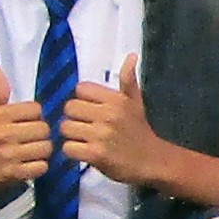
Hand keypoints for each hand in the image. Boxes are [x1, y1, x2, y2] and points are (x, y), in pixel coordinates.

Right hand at [0, 68, 53, 194]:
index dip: (35, 116)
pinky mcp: (13, 174)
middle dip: (41, 134)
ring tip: (33, 152)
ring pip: (45, 148)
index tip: (28, 122)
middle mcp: (3, 133)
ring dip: (42, 151)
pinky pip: (41, 167)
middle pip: (44, 129)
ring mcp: (8, 155)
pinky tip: (30, 165)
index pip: (35, 109)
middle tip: (33, 139)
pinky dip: (39, 167)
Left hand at [62, 58, 170, 185]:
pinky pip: (69, 147)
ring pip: (66, 128)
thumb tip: (132, 56)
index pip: (81, 89)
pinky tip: (84, 152)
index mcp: (116, 99)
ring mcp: (101, 134)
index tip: (89, 111)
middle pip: (70, 108)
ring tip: (83, 140)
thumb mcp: (136, 103)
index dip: (81, 100)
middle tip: (84, 127)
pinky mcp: (97, 154)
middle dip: (74, 118)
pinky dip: (72, 151)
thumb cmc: (140, 132)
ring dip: (71, 136)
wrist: (153, 162)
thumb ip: (128, 80)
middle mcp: (108, 114)